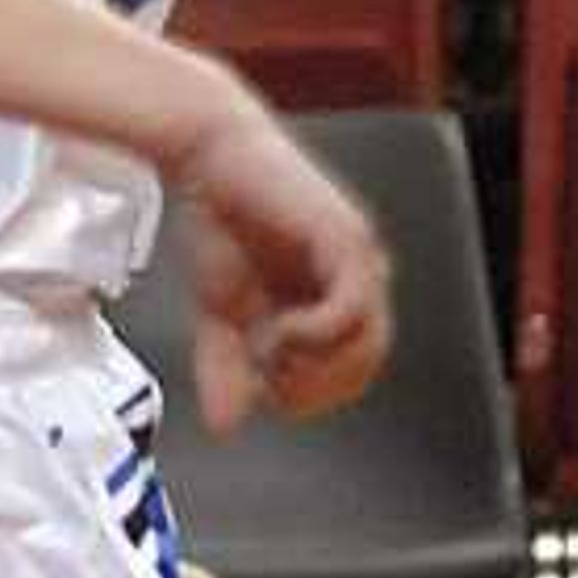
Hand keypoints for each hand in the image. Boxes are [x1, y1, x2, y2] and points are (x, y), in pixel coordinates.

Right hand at [173, 93, 392, 432]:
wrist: (209, 153)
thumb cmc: (224, 216)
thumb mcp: (222, 310)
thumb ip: (227, 366)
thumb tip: (226, 425)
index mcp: (340, 294)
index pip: (353, 371)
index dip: (312, 394)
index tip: (266, 391)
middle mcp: (360, 278)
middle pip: (366, 365)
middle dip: (314, 387)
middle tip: (268, 380)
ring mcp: (358, 259)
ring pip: (368, 342)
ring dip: (314, 363)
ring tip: (269, 350)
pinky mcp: (345, 239)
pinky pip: (351, 307)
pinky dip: (315, 333)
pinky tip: (279, 329)